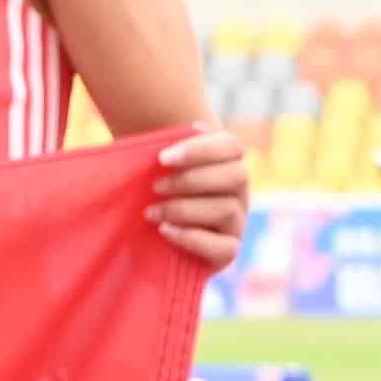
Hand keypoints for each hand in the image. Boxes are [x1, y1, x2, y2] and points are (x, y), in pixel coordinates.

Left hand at [147, 124, 247, 268]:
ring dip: (184, 209)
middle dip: (191, 180)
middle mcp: (238, 192)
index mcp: (225, 164)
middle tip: (154, 187)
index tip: (162, 157)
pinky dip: (193, 238)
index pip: (232, 146)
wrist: (142, 237)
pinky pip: (226, 247)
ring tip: (151, 213)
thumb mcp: (152, 169)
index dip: (201, 149)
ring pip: (228, 209)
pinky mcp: (227, 252)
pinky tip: (165, 231)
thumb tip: (189, 128)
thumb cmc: (146, 193)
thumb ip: (164, 150)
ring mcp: (236, 223)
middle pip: (236, 176)